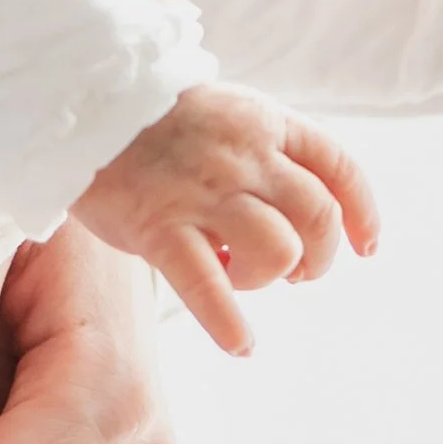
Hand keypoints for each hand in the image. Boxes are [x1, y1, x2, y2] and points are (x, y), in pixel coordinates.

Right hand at [77, 84, 378, 352]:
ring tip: (243, 279)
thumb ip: (258, 149)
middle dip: (317, 257)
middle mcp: (242, 155)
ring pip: (276, 250)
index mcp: (262, 121)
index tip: (367, 248)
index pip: (338, 166)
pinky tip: (241, 344)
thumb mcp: (219, 112)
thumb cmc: (145, 117)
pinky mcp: (158, 226)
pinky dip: (230, 323)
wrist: (75, 100)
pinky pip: (208, 286)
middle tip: (296, 275)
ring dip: (270, 277)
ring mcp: (201, 190)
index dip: (362, 212)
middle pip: (316, 216)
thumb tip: (292, 207)